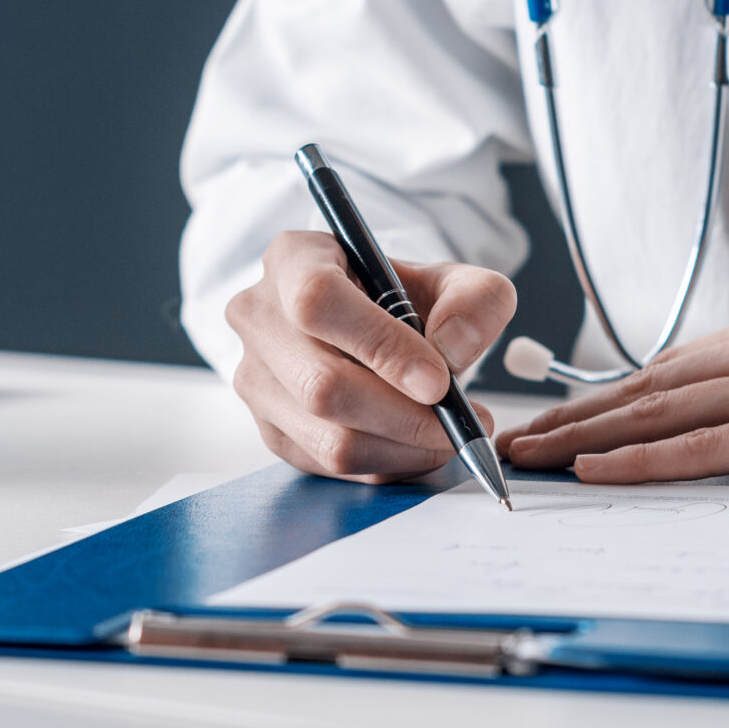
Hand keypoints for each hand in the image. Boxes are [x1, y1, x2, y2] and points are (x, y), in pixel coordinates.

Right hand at [226, 229, 514, 480]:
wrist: (369, 326)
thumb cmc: (402, 297)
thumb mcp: (450, 280)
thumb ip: (473, 300)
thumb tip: (453, 348)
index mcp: (291, 260)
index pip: (318, 303)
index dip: (380, 347)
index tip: (439, 381)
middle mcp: (258, 318)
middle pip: (321, 386)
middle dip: (405, 416)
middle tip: (463, 421)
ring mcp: (255, 380)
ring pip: (327, 439)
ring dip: (403, 449)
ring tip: (450, 434)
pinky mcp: (270, 430)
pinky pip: (331, 467)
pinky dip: (388, 465)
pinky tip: (418, 445)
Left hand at [495, 299, 728, 483]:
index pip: (677, 365)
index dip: (609, 394)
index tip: (559, 418)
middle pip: (650, 382)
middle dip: (574, 415)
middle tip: (512, 441)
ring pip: (662, 410)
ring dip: (585, 439)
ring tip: (528, 461)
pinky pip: (709, 445)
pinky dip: (642, 461)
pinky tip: (594, 473)